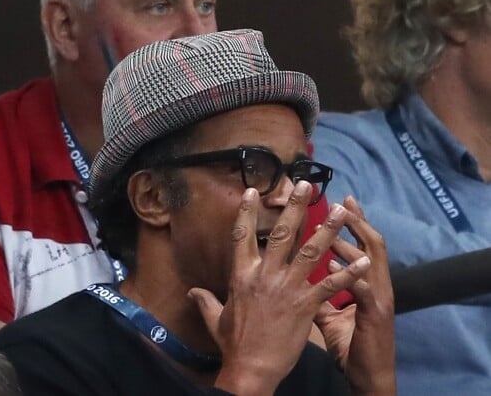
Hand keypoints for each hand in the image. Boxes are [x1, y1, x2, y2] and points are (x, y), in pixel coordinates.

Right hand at [188, 183, 371, 395]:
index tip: (252, 191)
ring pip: (310, 252)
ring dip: (326, 229)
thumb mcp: (216, 319)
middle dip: (294, 207)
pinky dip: (348, 273)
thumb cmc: (233, 343)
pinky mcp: (306, 305)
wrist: (251, 369)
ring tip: (340, 211)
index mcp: (243, 274)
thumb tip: (191, 292)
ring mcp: (287, 288)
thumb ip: (205, 300)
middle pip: (282, 233)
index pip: (242, 235)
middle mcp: (265, 274)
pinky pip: (329, 284)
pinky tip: (364, 261)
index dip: (247, 212)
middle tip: (304, 185)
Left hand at [315, 196, 395, 395]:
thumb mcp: (330, 315)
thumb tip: (297, 279)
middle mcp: (378, 284)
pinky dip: (348, 274)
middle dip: (358, 220)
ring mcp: (379, 298)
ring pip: (370, 260)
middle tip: (342, 202)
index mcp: (369, 281)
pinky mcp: (375, 316)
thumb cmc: (352, 344)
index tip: (344, 200)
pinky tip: (330, 264)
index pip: (364, 243)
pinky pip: (362, 290)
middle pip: (372, 243)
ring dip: (349, 242)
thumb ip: (318, 293)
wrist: (368, 377)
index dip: (357, 221)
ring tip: (327, 229)